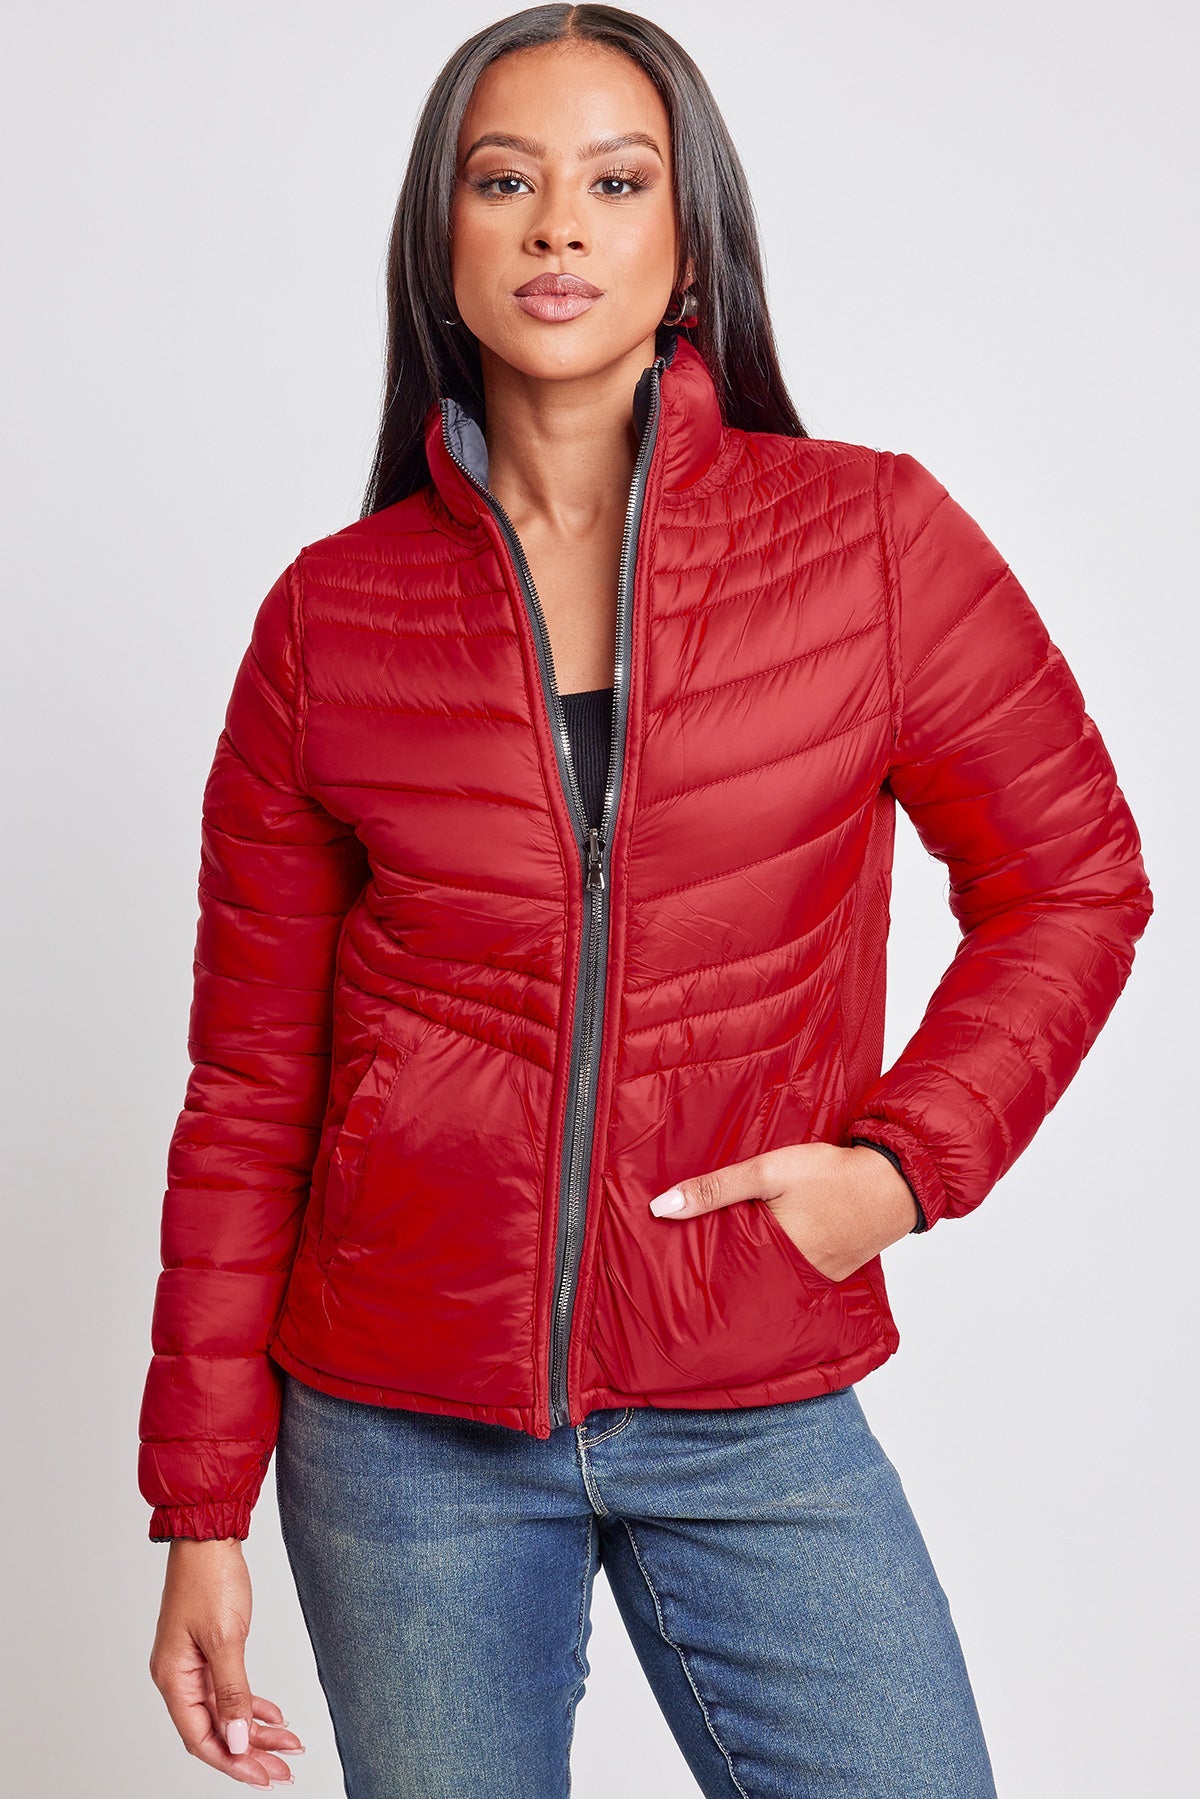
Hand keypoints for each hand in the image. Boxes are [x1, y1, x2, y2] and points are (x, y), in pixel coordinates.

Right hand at [149, 1538, 305, 1787]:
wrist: (210, 1535)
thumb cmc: (210, 1578)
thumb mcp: (226, 1638)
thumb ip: (232, 1693)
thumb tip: (238, 1741)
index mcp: (173, 1678)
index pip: (201, 1737)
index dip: (232, 1761)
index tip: (264, 1776)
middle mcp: (179, 1676)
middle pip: (215, 1730)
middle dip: (251, 1752)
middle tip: (285, 1770)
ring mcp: (194, 1663)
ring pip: (226, 1711)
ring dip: (257, 1730)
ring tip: (290, 1747)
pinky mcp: (210, 1649)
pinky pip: (231, 1688)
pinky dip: (253, 1704)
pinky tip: (276, 1717)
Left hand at [648, 1141, 919, 1281]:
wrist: (896, 1180)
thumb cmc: (831, 1174)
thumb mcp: (767, 1172)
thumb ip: (715, 1189)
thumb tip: (661, 1208)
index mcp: (772, 1257)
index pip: (722, 1273)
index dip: (698, 1271)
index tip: (669, 1272)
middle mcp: (795, 1277)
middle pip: (746, 1279)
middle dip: (723, 1273)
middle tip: (689, 1271)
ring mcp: (819, 1276)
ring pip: (773, 1274)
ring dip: (753, 1265)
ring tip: (725, 1257)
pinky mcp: (835, 1268)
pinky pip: (799, 1269)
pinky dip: (783, 1259)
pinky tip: (772, 1244)